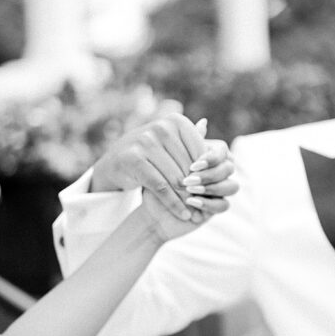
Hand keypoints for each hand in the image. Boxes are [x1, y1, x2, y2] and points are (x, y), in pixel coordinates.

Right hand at [91, 113, 208, 221]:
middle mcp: (161, 128)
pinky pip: (161, 187)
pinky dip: (173, 203)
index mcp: (175, 121)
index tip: (212, 190)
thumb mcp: (172, 145)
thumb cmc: (150, 153)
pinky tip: (183, 214)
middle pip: (188, 167)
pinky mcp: (135, 160)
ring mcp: (145, 142)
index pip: (200, 152)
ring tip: (196, 212)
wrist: (115, 161)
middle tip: (205, 206)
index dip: (207, 173)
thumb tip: (219, 141)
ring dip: (187, 199)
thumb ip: (193, 143)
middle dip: (197, 188)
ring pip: (176, 178)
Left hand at [139, 140, 236, 242]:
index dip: (212, 158)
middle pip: (229, 168)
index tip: (193, 164)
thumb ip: (182, 143)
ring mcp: (220, 191)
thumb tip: (203, 121)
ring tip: (190, 191)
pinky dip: (208, 204)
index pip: (222, 152)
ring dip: (210, 188)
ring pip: (232, 187)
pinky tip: (191, 202)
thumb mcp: (166, 160)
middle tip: (189, 179)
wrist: (151, 204)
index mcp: (209, 157)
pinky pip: (223, 205)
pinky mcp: (216, 208)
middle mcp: (218, 172)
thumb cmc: (157, 178)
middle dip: (210, 174)